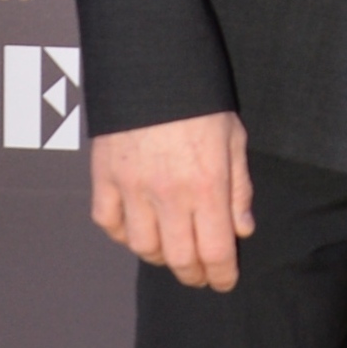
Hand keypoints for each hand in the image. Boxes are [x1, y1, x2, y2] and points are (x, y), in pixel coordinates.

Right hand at [89, 112, 253, 291]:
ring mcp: (132, 187)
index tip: (223, 281)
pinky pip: (109, 223)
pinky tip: (137, 228)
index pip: (214, 251)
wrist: (151, 67)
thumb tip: (242, 230)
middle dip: (193, 274)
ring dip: (160, 257)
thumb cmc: (198, 101)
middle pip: (179, 258)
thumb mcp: (233, 139)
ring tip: (172, 251)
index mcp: (206, 185)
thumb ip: (239, 188)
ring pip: (142, 247)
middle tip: (200, 275)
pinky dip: (122, 234)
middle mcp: (168, 193)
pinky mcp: (104, 177)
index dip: (221, 275)